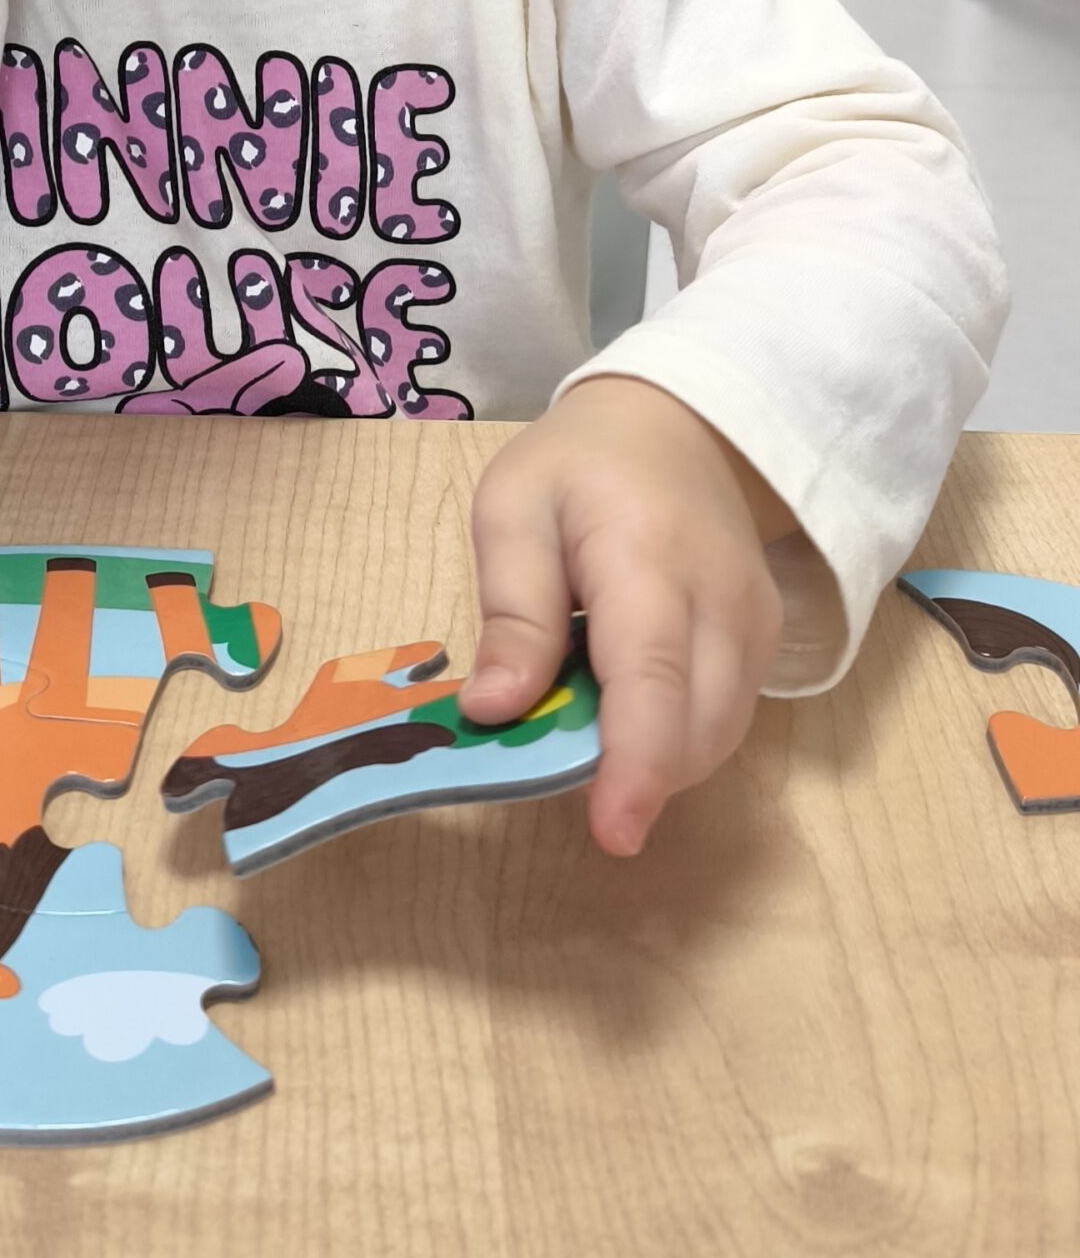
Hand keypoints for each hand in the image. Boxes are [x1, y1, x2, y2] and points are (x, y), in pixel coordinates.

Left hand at [459, 375, 793, 856]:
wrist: (680, 426)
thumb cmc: (578, 466)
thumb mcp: (512, 510)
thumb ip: (511, 611)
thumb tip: (493, 711)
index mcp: (647, 554)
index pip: (654, 676)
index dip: (636, 764)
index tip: (613, 831)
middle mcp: (722, 598)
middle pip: (695, 727)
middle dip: (629, 773)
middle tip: (550, 751)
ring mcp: (756, 625)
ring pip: (715, 737)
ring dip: (649, 760)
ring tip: (581, 713)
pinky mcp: (765, 645)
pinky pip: (723, 721)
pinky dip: (672, 738)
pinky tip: (623, 704)